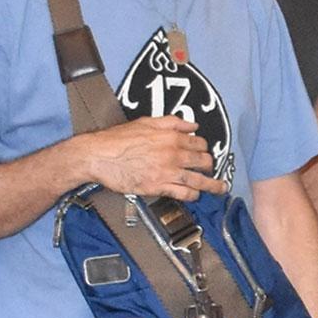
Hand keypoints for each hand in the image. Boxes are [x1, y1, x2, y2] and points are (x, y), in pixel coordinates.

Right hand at [80, 118, 226, 200]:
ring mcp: (167, 172)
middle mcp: (173, 154)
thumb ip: (172, 122)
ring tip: (220, 188)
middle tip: (211, 170)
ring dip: (213, 185)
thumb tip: (192, 124)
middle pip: (203, 162)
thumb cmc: (117, 139)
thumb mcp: (146, 122)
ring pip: (199, 180)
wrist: (97, 155)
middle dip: (210, 166)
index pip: (199, 143)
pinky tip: (195, 195)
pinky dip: (193, 195)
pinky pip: (184, 193)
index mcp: (171, 137)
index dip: (204, 148)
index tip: (203, 152)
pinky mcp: (159, 187)